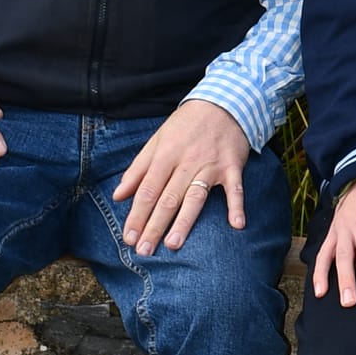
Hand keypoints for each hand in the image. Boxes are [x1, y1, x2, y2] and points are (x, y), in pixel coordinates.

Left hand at [112, 99, 249, 254]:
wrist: (223, 103)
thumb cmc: (186, 125)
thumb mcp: (157, 140)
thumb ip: (137, 169)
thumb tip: (118, 195)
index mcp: (165, 155)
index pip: (147, 190)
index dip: (137, 215)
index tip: (129, 238)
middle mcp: (186, 161)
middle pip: (168, 198)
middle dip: (154, 226)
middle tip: (144, 251)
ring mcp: (210, 165)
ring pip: (195, 197)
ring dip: (185, 222)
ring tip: (173, 244)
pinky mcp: (232, 166)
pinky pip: (235, 188)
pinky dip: (237, 205)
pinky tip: (236, 225)